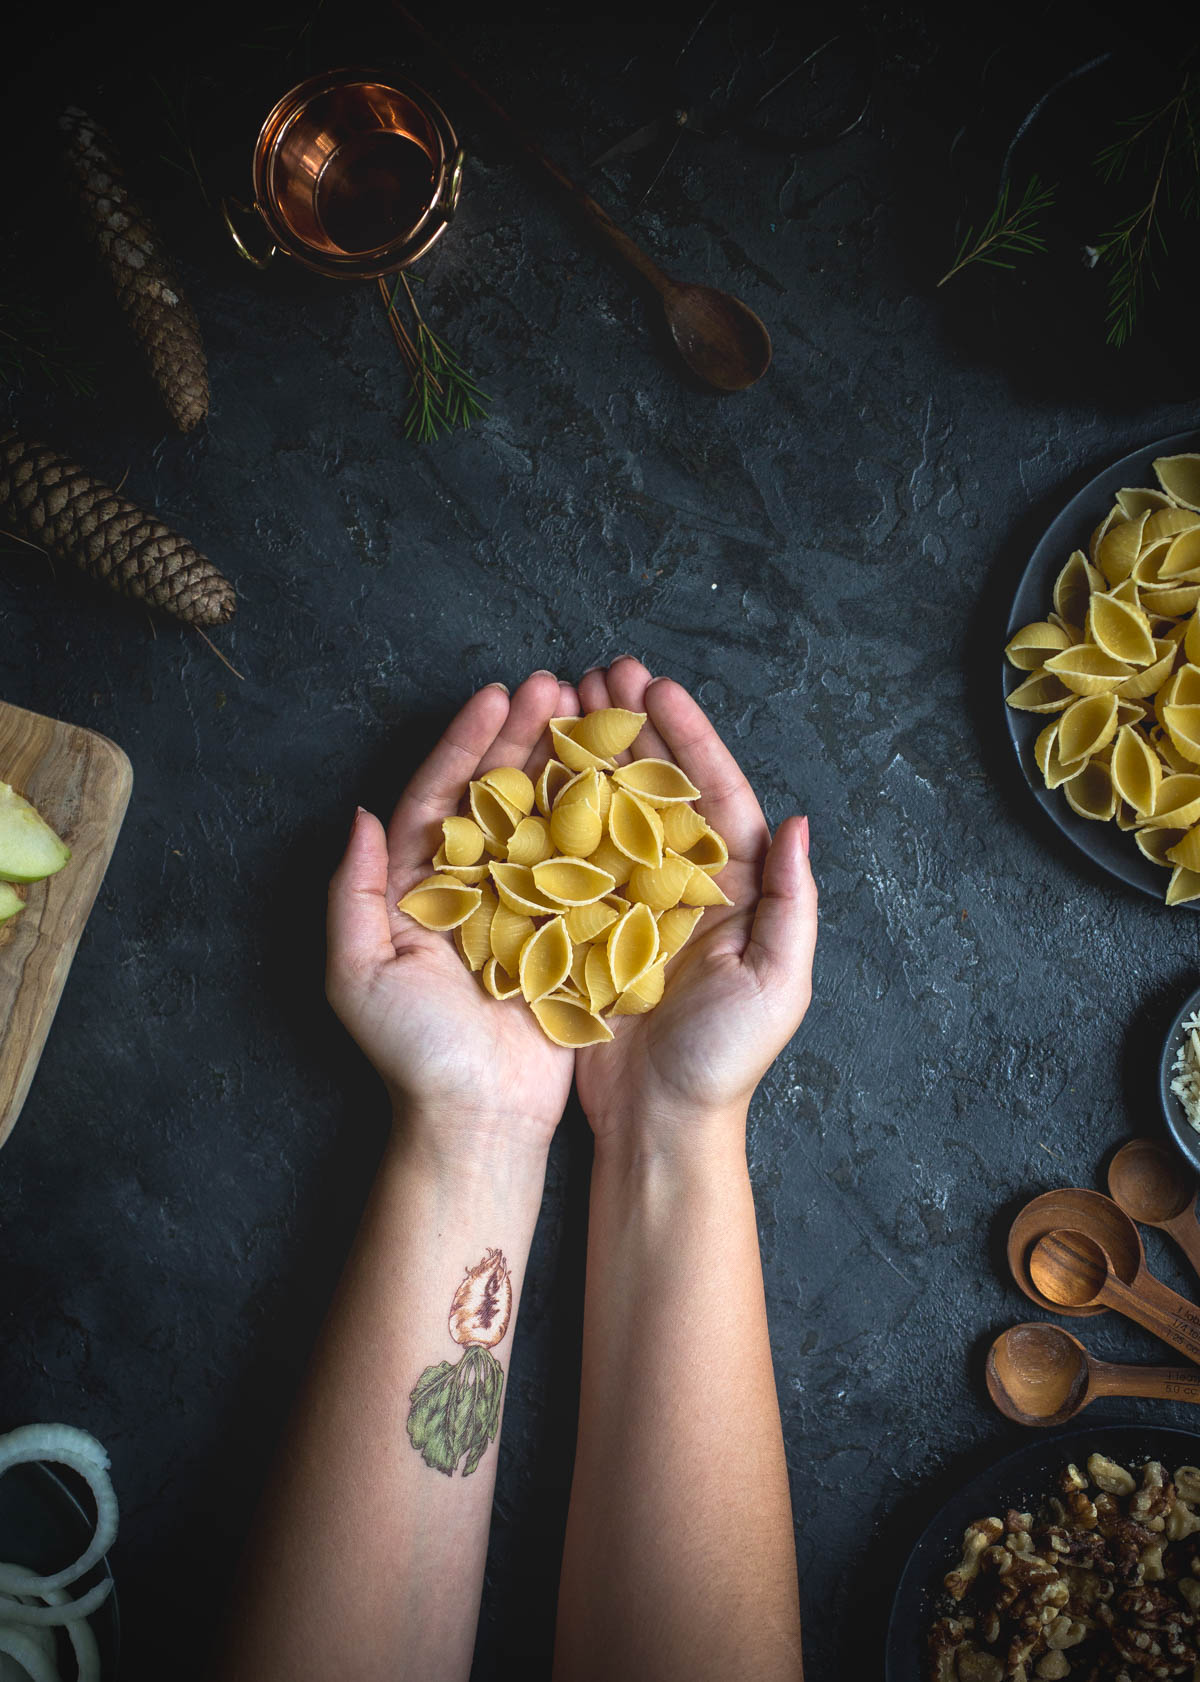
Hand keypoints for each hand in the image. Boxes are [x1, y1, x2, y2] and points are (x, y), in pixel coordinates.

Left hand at [326, 672, 579, 1161]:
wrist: (480, 1120)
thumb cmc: (414, 1053)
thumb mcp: (359, 973)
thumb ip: (353, 892)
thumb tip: (360, 814)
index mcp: (420, 888)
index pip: (441, 796)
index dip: (466, 744)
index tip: (496, 695)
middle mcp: (472, 887)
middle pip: (498, 794)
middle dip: (523, 736)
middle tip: (557, 684)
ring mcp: (524, 907)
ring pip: (546, 819)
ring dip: (565, 765)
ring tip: (591, 714)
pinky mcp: (568, 933)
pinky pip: (587, 868)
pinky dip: (604, 824)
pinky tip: (626, 782)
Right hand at [574, 657, 816, 1153]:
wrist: (659, 1125)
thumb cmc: (724, 1061)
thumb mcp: (777, 983)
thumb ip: (791, 902)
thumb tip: (799, 822)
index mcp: (731, 888)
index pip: (713, 795)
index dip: (687, 739)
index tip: (657, 689)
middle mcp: (679, 884)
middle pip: (655, 789)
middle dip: (630, 728)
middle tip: (600, 673)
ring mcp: (628, 902)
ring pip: (607, 812)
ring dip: (587, 756)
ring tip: (562, 701)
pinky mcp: (582, 927)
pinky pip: (566, 858)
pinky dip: (549, 813)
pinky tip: (527, 771)